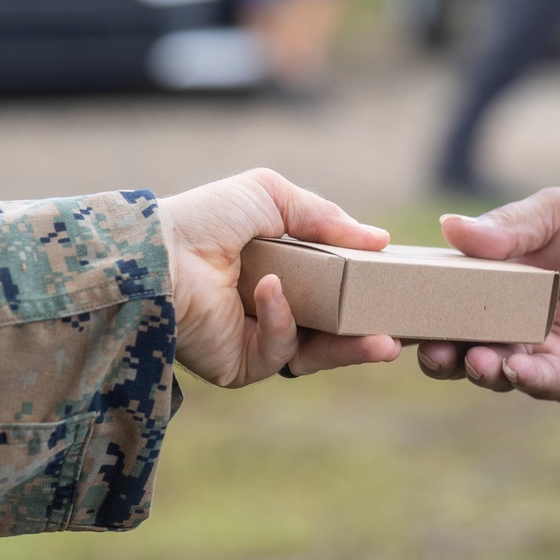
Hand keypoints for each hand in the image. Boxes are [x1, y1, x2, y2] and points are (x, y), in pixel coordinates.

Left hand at [159, 168, 400, 387]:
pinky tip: (271, 289)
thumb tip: (379, 240)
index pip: (330, 290)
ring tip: (384, 342)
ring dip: (350, 347)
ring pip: (316, 352)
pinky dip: (282, 319)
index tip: (395, 290)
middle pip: (331, 330)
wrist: (158, 252)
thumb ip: (323, 215)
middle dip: (368, 333)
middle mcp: (269, 309)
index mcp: (277, 272)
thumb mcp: (270, 194)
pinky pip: (278, 350)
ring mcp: (255, 340)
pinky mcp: (240, 365)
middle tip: (402, 334)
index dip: (362, 292)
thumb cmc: (206, 218)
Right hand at [417, 188, 559, 402]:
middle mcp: (502, 325)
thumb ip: (507, 225)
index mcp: (489, 285)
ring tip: (476, 358)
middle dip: (436, 352)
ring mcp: (534, 355)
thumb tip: (450, 228)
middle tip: (431, 349)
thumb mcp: (557, 214)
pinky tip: (516, 368)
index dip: (415, 309)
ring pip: (490, 370)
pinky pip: (539, 383)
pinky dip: (523, 378)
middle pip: (454, 345)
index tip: (395, 311)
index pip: (440, 301)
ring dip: (476, 368)